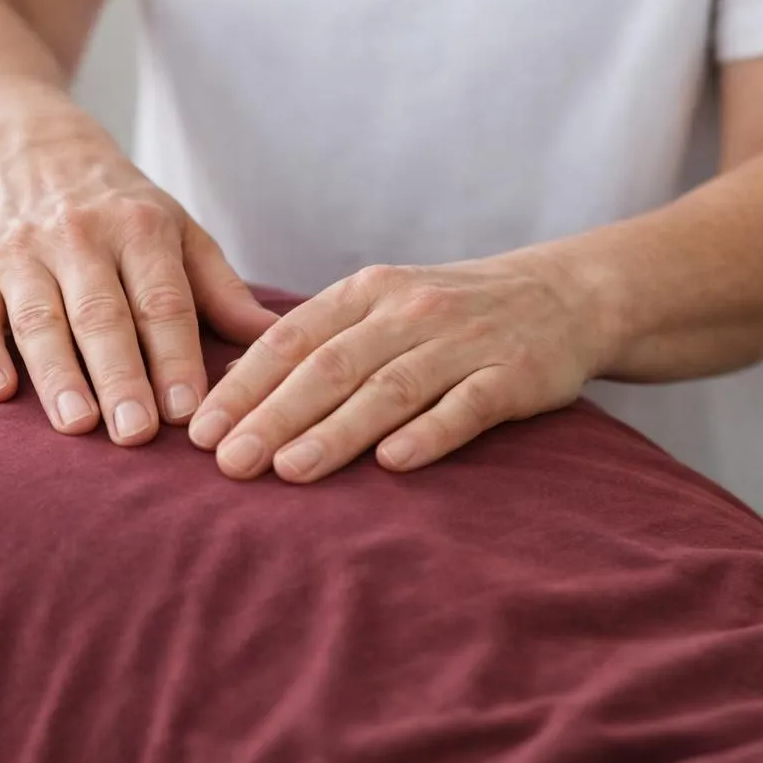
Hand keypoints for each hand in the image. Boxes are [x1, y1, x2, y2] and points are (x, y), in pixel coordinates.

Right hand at [0, 113, 277, 443]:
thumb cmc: (119, 207)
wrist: (26, 147)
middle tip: (136, 434)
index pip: (162, 301)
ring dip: (58, 374)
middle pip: (102, 315)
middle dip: (121, 376)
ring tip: (78, 424)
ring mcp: (20, 250)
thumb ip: (221, 291)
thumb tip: (277, 341)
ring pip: (40, 318)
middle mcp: (79, 235)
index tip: (188, 412)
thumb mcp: (177, 231)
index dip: (175, 357)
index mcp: (140, 227)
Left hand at [187, 251, 613, 480]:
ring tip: (289, 470)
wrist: (562, 296)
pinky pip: (466, 407)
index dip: (243, 385)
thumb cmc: (448, 313)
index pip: (291, 339)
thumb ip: (315, 341)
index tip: (201, 432)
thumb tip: (228, 385)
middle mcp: (409, 311)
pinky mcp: (514, 375)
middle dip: (274, 416)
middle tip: (229, 463)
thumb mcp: (379, 306)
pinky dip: (429, 433)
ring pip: (390, 389)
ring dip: (336, 432)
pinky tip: (393, 463)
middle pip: (331, 367)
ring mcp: (463, 343)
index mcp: (366, 292)